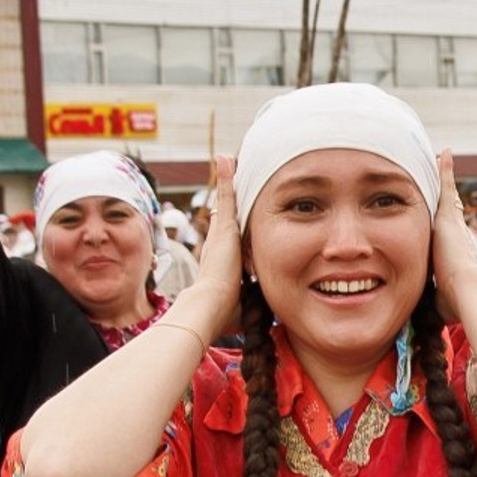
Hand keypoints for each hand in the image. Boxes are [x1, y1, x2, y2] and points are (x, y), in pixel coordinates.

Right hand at [193, 155, 242, 332]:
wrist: (210, 306)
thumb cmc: (225, 314)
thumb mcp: (244, 304)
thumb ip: (253, 304)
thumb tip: (267, 318)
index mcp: (222, 260)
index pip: (228, 239)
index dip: (232, 228)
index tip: (236, 221)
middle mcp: (217, 243)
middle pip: (225, 216)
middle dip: (229, 198)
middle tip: (233, 178)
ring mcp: (219, 233)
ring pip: (225, 202)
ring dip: (227, 182)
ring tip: (227, 160)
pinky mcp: (224, 227)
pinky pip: (226, 196)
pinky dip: (226, 177)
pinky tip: (226, 158)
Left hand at [430, 150, 476, 321]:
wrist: (466, 290)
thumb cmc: (454, 302)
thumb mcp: (438, 300)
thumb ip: (434, 304)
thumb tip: (431, 324)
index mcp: (453, 251)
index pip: (447, 232)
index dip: (444, 222)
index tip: (443, 215)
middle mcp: (456, 233)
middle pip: (448, 208)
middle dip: (443, 193)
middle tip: (439, 176)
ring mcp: (453, 223)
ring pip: (446, 194)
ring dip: (443, 177)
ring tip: (438, 158)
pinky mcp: (449, 214)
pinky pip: (445, 185)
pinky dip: (444, 169)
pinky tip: (443, 152)